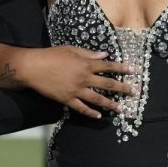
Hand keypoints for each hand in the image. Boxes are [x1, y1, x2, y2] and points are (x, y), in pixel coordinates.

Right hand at [18, 46, 136, 119]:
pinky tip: (99, 116)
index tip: (133, 71)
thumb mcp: (71, 50)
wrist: (33, 68)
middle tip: (134, 92)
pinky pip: (81, 108)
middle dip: (122, 88)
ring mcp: (76, 90)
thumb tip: (104, 55)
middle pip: (107, 84)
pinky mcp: (67, 99)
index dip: (121, 68)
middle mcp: (84, 78)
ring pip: (97, 99)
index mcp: (85, 64)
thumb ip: (88, 54)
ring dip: (110, 104)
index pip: (108, 66)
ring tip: (121, 108)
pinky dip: (91, 113)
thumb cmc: (51, 55)